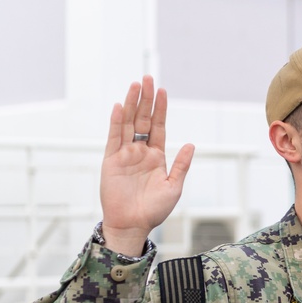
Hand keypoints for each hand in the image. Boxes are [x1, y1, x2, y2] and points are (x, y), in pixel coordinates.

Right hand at [100, 77, 194, 256]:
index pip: (158, 126)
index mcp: (156, 156)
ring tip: (135, 85)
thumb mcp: (173, 185)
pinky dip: (116, 122)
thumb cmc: (154, 209)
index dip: (160, 109)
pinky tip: (119, 107)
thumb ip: (181, 164)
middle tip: (148, 78)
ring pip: (128, 123)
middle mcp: (140, 151)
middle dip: (145, 99)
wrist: (133, 224)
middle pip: (142, 119)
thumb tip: (191, 144)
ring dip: (131, 104)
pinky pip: (114, 138)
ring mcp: (125, 154)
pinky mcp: (111, 160)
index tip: (162, 90)